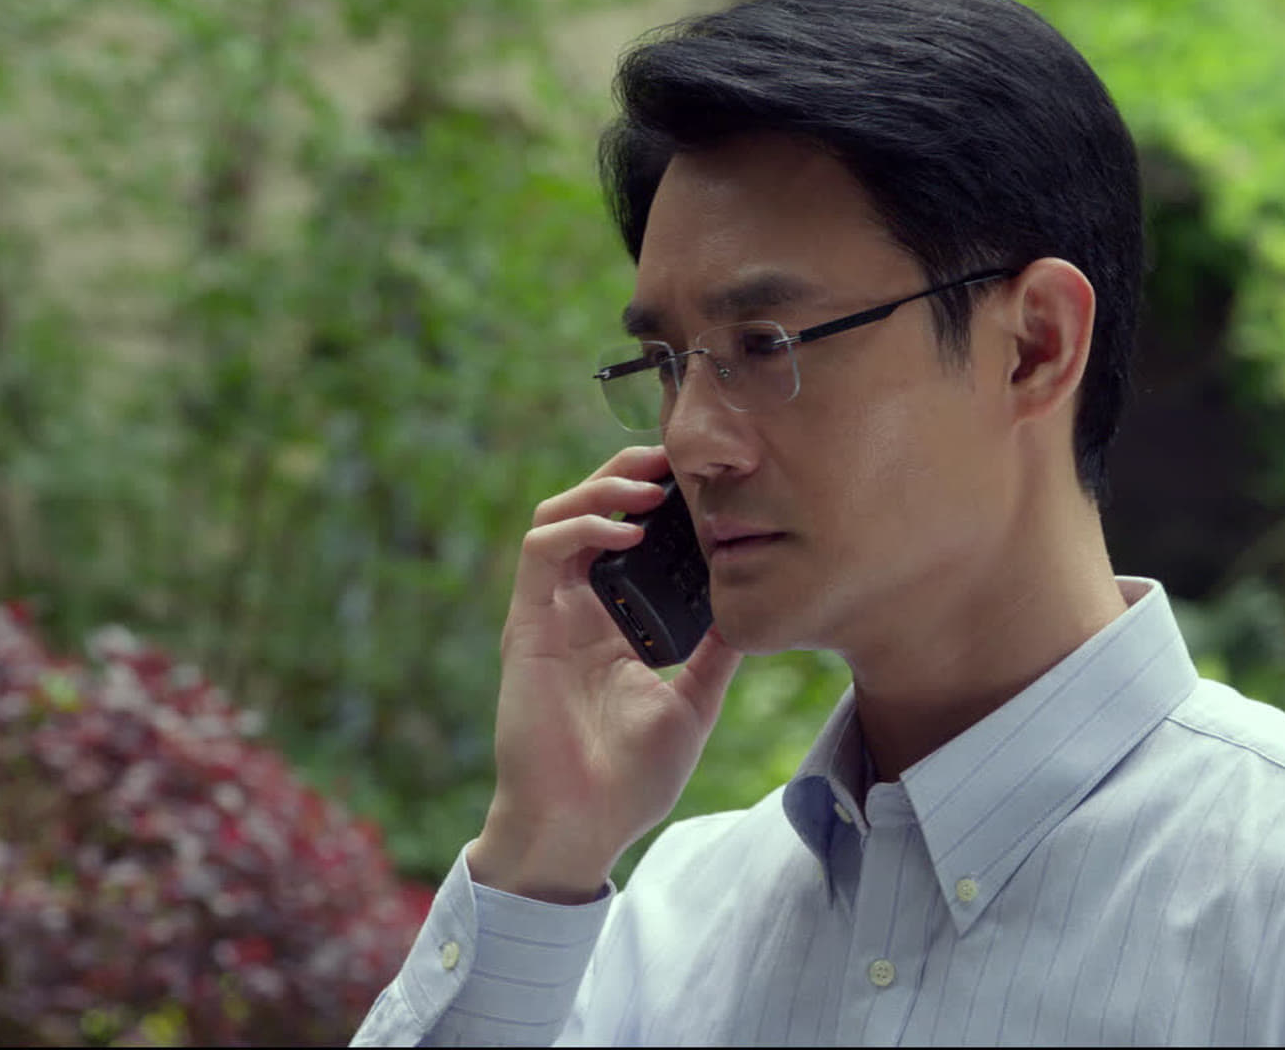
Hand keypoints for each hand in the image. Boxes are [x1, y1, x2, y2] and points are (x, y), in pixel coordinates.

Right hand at [469, 445, 741, 902]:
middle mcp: (578, 610)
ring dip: (601, 488)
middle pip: (591, 512)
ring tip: (649, 485)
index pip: (627, 537)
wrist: (581, 826)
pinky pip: (540, 553)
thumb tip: (757, 609)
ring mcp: (549, 615)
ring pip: (558, 517)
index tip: (702, 482)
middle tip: (672, 458)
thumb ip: (717, 654)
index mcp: (614, 623)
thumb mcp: (693, 704)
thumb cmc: (630, 779)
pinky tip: (623, 533)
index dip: (655, 500)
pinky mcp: (527, 626)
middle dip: (627, 473)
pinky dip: (579, 528)